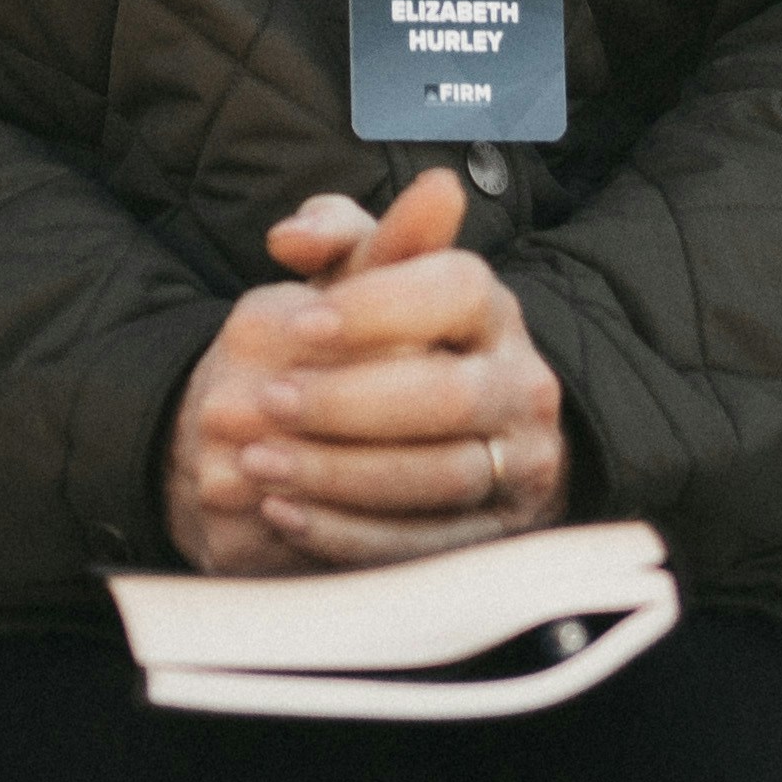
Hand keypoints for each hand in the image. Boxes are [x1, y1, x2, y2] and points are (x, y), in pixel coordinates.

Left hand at [162, 167, 568, 574]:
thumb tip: (288, 236)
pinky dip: (349, 534)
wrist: (452, 435)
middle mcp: (521, 385)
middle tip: (269, 400)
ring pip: (440, 477)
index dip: (378, 308)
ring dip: (340, 474)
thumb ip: (334, 237)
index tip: (302, 324)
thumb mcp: (370, 279)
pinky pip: (425, 545)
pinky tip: (284, 513)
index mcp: (492, 311)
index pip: (457, 290)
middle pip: (449, 396)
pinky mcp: (496, 536)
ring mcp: (519, 466)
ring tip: (259, 463)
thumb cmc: (392, 339)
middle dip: (349, 402)